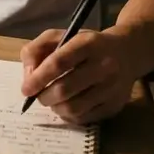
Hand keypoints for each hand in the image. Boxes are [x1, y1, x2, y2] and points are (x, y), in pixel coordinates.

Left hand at [19, 29, 135, 123]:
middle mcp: (104, 65)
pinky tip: (67, 105)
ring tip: (52, 100)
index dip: (38, 78)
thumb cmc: (87, 44)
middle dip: (44, 96)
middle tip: (38, 96)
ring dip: (55, 107)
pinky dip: (69, 115)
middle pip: (64, 89)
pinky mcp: (115, 106)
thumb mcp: (61, 35)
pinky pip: (84, 118)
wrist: (128, 53)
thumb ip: (37, 49)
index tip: (25, 89)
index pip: (58, 63)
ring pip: (73, 108)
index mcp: (88, 43)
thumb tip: (28, 75)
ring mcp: (112, 88)